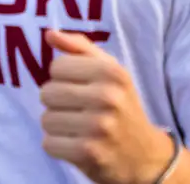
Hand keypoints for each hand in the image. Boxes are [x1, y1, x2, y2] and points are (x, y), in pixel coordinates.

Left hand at [40, 30, 174, 183]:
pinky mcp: (87, 152)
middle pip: (47, 92)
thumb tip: (49, 34)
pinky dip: (58, 145)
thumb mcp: (111, 73)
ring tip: (79, 127)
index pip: (57, 66)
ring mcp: (97, 125)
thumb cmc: (122, 107)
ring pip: (46, 119)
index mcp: (112, 72)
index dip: (64, 78)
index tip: (82, 87)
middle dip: (58, 103)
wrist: (144, 155)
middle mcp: (107, 96)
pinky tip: (77, 143)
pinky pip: (48, 143)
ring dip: (58, 125)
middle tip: (79, 110)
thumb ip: (80, 49)